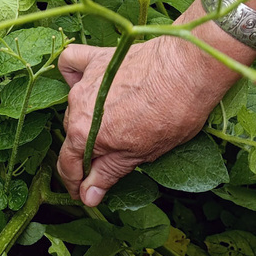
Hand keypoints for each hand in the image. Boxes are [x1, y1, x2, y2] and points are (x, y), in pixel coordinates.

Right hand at [56, 32, 248, 206]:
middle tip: (107, 163)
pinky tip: (85, 84)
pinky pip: (72, 64)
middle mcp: (76, 106)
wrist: (188, 69)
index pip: (68, 165)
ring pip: (74, 106)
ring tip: (111, 126)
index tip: (84, 194)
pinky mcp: (97, 58)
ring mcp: (85, 81)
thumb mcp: (141, 155)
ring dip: (85, 120)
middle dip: (85, 153)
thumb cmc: (172, 114)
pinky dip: (73, 75)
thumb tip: (88, 196)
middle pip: (72, 136)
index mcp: (84, 134)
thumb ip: (108, 173)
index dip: (76, 185)